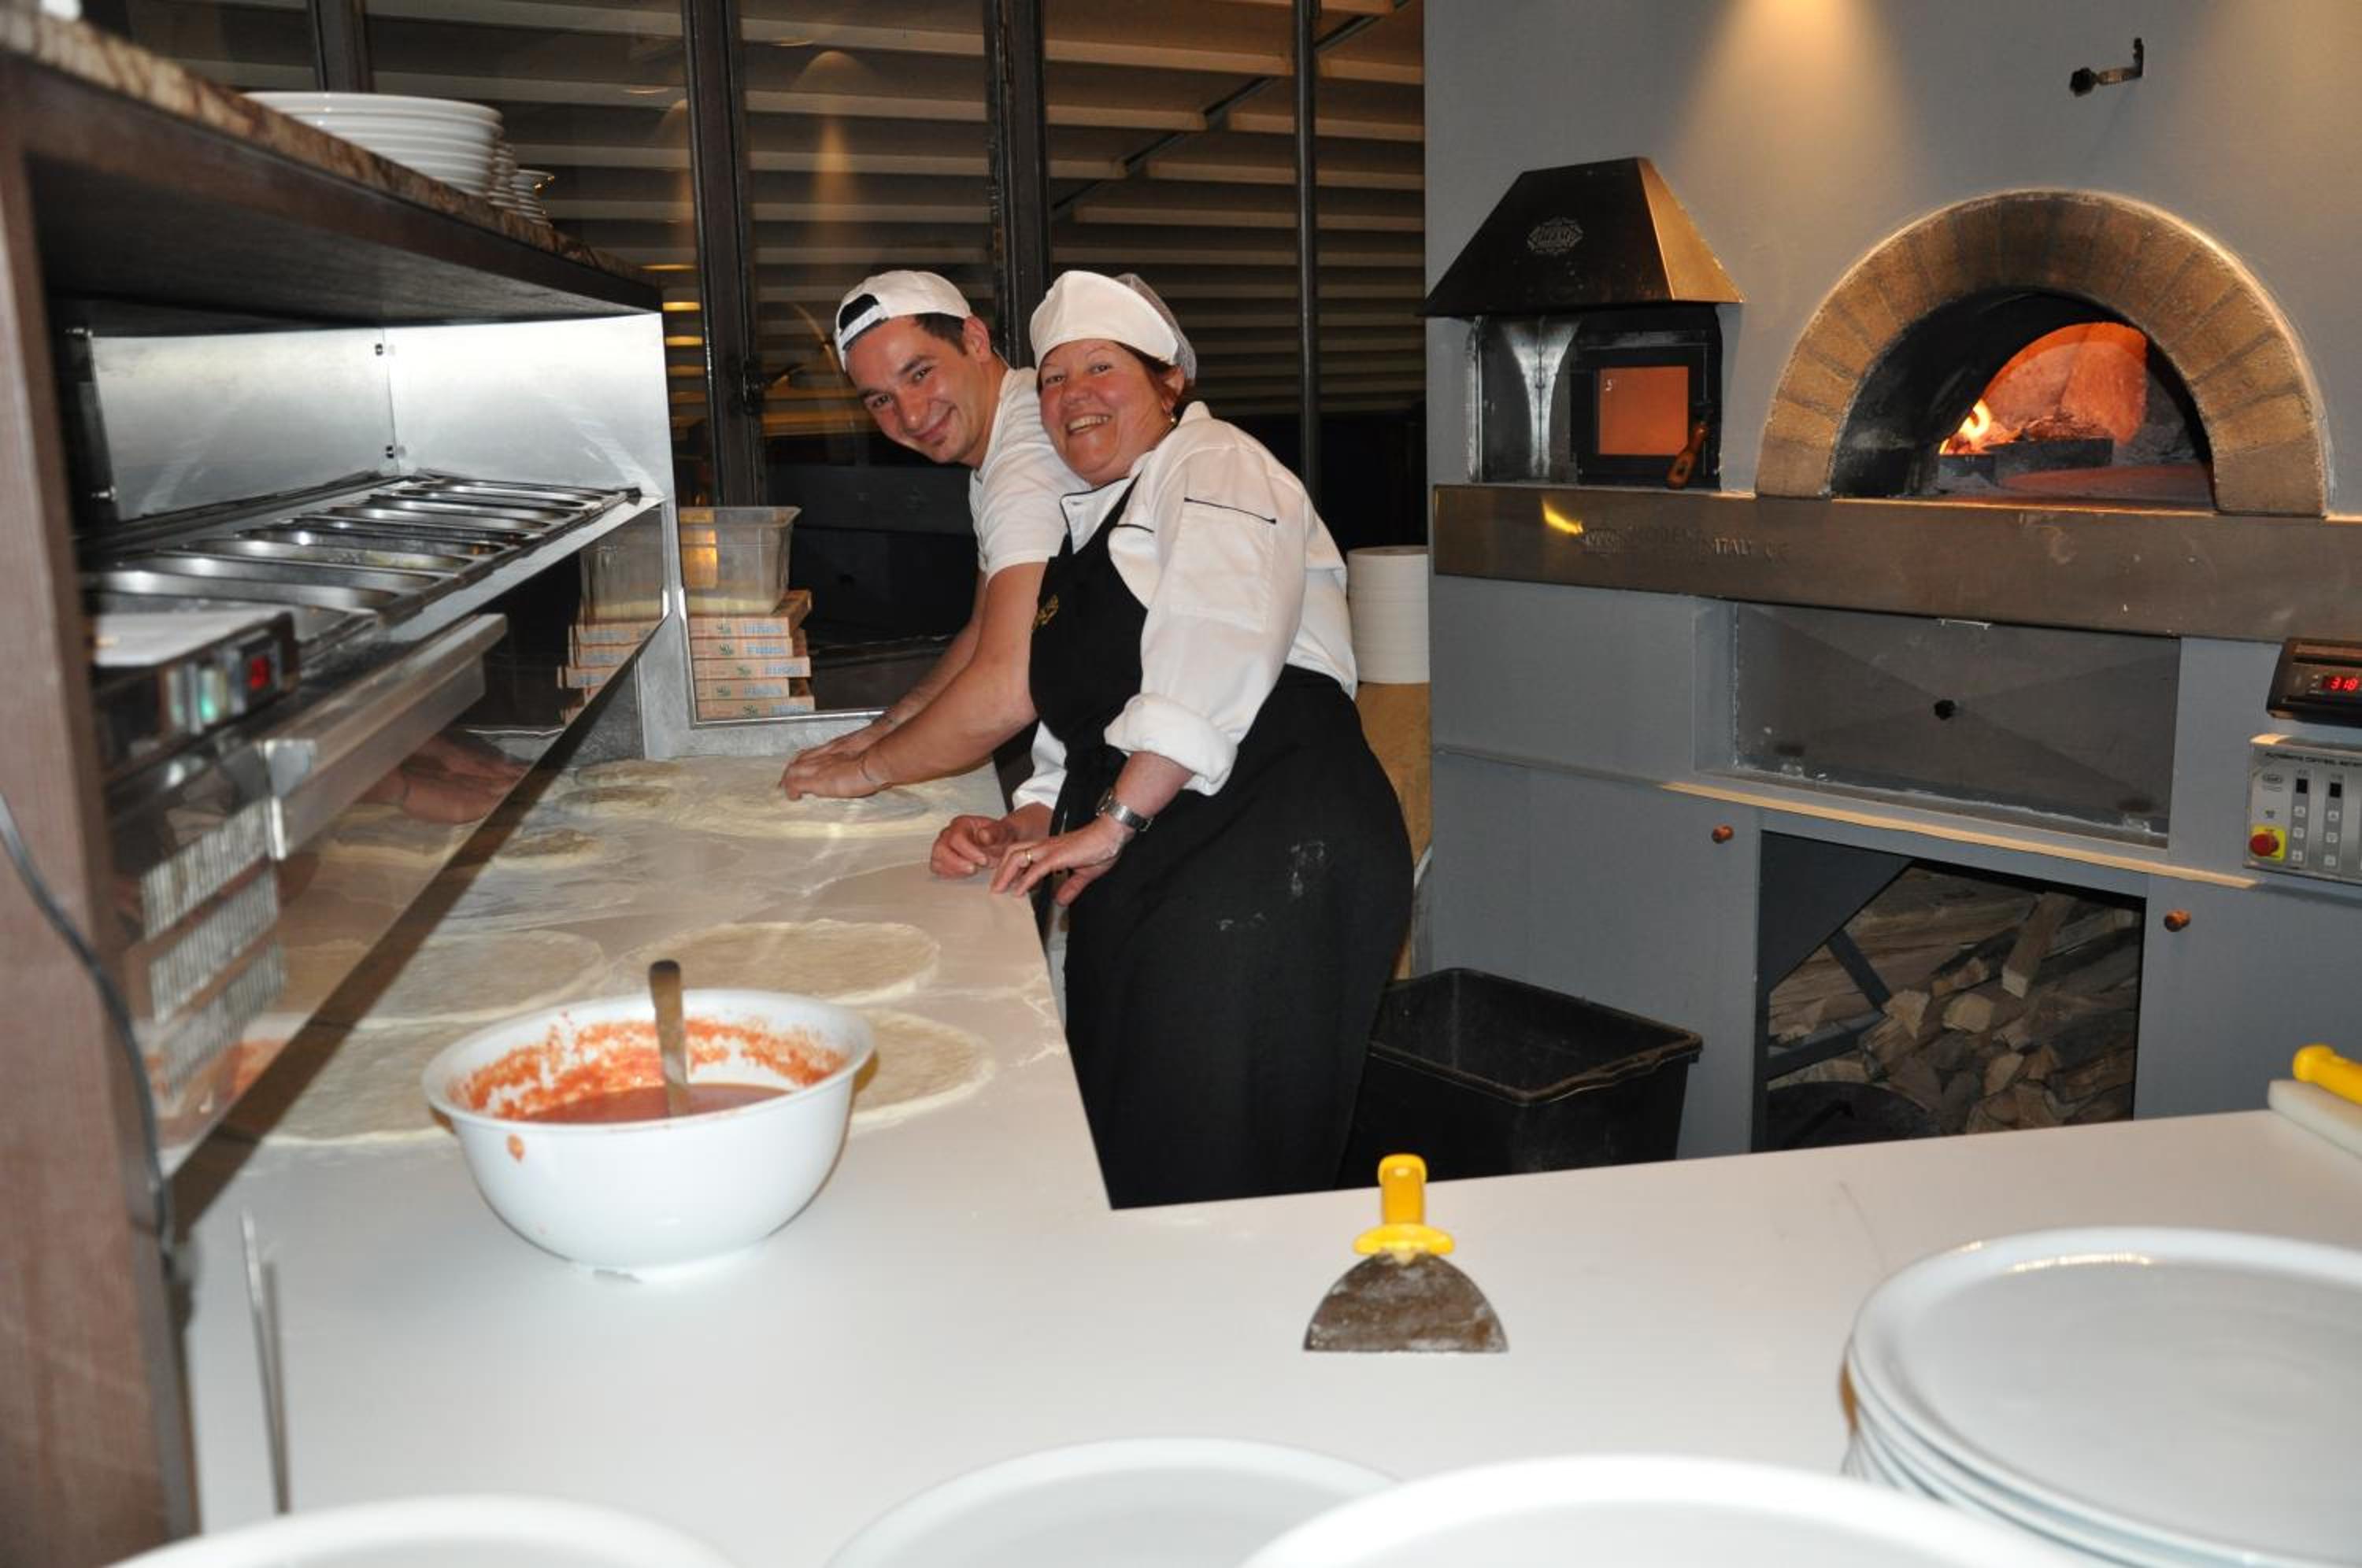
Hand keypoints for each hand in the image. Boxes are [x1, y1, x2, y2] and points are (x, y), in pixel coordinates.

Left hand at [779, 721, 885, 795]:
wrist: (880, 760)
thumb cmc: (883, 756)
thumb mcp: (874, 752)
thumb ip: (867, 757)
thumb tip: (871, 764)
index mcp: (839, 747)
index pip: (816, 751)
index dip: (806, 760)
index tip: (803, 767)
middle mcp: (826, 752)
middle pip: (800, 758)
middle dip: (792, 769)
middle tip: (788, 780)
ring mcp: (820, 765)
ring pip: (794, 768)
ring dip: (789, 779)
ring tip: (787, 790)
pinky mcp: (817, 780)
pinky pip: (795, 784)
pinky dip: (791, 790)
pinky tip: (793, 797)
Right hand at [931, 814, 1019, 877]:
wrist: (999, 844)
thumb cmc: (999, 837)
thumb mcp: (1004, 832)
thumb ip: (995, 832)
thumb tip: (983, 835)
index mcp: (962, 823)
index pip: (956, 837)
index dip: (968, 851)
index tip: (983, 860)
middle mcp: (949, 833)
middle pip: (940, 848)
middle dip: (957, 862)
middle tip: (974, 869)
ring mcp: (944, 846)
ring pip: (937, 858)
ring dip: (953, 869)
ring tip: (970, 871)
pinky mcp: (943, 858)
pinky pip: (937, 867)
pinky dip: (949, 873)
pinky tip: (964, 873)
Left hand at [990, 816, 1130, 905]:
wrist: (1111, 835)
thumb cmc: (1100, 849)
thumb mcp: (1084, 874)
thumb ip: (1071, 886)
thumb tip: (1061, 900)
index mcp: (1049, 849)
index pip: (1022, 854)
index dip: (1010, 869)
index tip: (1005, 885)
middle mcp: (1045, 846)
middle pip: (1012, 853)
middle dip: (1000, 871)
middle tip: (995, 889)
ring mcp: (1050, 849)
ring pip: (1017, 858)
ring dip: (1005, 875)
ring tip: (999, 891)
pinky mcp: (1058, 856)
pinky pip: (1036, 869)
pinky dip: (1025, 881)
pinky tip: (1018, 892)